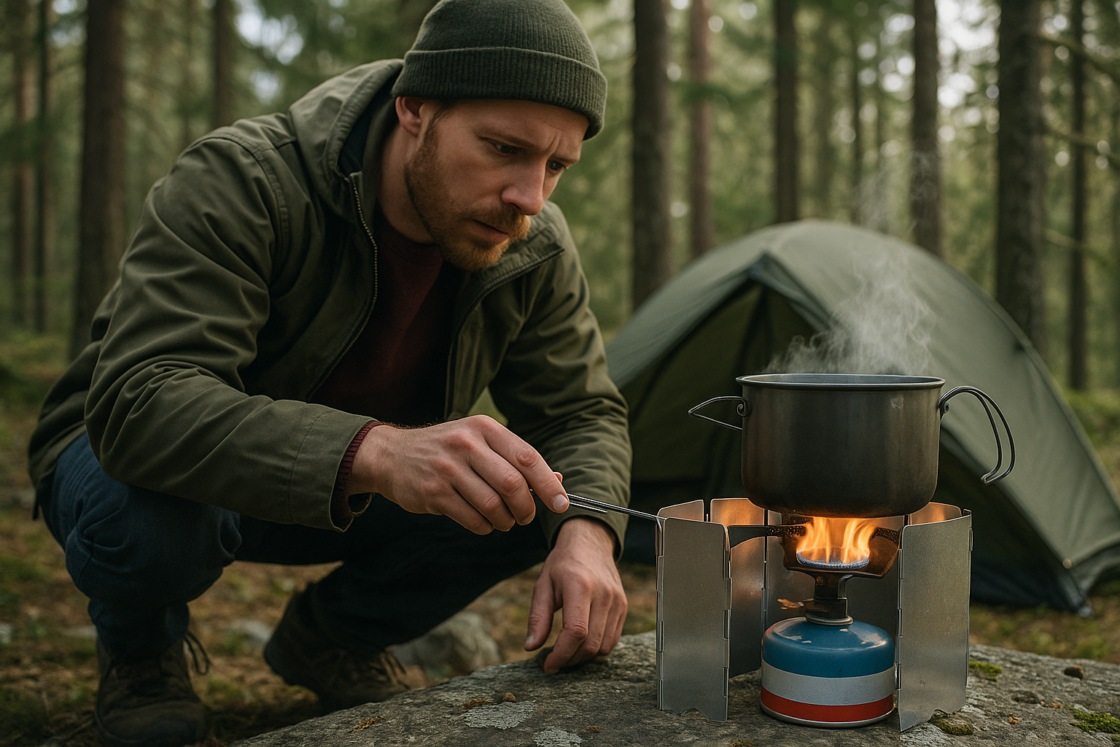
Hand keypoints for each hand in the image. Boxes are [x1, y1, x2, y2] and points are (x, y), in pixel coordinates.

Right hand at [349, 415, 569, 533]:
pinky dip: (485, 527)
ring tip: (504, 521)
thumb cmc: (447, 450)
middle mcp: (466, 444)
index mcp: (484, 428)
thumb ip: (515, 460)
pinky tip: (484, 522)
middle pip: (512, 484)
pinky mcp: (432, 492)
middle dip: (526, 508)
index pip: (527, 456)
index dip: (548, 484)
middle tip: (526, 517)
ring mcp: (447, 468)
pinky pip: (472, 519)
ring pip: (493, 506)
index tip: (560, 504)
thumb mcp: (480, 442)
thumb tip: (557, 481)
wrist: (391, 455)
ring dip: (505, 521)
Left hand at [524, 517, 627, 673]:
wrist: (590, 543)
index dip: (561, 654)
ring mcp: (617, 601)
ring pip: (603, 646)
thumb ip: (538, 617)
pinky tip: (581, 643)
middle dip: (570, 659)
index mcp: (580, 586)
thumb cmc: (562, 564)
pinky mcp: (623, 606)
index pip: (575, 632)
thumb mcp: (543, 585)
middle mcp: (603, 594)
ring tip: (566, 652)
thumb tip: (531, 647)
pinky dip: (596, 648)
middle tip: (553, 661)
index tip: (548, 665)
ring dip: (583, 657)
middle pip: (590, 644)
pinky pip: (612, 639)